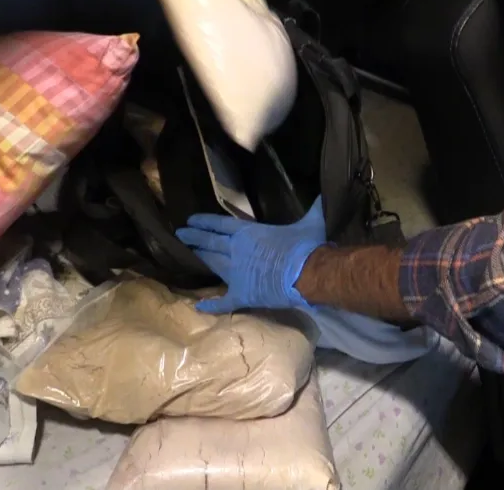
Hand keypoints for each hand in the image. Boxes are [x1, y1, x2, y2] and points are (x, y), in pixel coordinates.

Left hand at [175, 198, 325, 312]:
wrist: (308, 273)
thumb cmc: (306, 246)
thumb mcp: (310, 223)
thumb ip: (313, 209)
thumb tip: (323, 196)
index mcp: (249, 233)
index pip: (220, 225)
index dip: (204, 222)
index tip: (191, 221)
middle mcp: (236, 250)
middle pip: (210, 243)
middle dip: (194, 238)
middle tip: (180, 235)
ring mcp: (236, 273)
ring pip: (212, 265)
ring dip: (200, 259)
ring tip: (187, 255)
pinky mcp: (242, 294)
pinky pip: (223, 301)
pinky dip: (212, 305)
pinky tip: (199, 306)